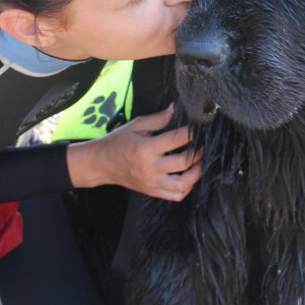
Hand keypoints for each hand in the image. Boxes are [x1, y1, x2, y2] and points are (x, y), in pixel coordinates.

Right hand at [67, 105, 201, 200]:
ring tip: (198, 163)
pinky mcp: (152, 191)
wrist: (101, 164)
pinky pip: (176, 195)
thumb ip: (158, 119)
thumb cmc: (118, 143)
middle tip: (202, 145)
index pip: (177, 139)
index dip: (192, 132)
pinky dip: (186, 187)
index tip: (199, 128)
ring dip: (196, 173)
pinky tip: (187, 177)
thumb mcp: (135, 126)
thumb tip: (176, 109)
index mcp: (145, 149)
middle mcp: (150, 168)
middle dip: (198, 152)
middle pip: (184, 162)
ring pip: (183, 184)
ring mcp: (152, 183)